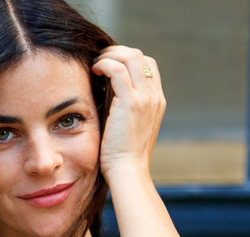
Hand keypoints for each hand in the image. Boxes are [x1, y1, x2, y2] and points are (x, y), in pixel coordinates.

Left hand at [90, 44, 165, 181]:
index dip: (127, 59)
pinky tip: (93, 71)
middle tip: (98, 60)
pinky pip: (117, 69)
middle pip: (140, 56)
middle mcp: (154, 96)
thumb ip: (121, 106)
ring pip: (131, 57)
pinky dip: (104, 64)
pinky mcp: (131, 102)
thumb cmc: (121, 155)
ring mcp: (145, 98)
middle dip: (117, 52)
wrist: (128, 172)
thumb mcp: (126, 126)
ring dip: (110, 55)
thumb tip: (104, 89)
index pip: (147, 65)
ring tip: (94, 64)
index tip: (108, 66)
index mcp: (156, 101)